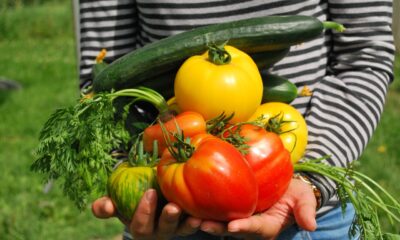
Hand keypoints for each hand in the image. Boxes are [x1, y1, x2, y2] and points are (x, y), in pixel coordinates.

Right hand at [92, 189, 202, 239]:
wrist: (152, 199)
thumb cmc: (132, 201)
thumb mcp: (118, 205)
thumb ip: (106, 207)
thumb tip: (105, 206)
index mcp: (141, 227)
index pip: (140, 224)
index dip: (144, 211)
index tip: (150, 192)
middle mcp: (159, 232)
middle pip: (164, 230)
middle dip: (168, 219)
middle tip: (173, 207)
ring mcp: (176, 229)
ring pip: (183, 230)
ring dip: (189, 224)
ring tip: (195, 217)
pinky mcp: (190, 224)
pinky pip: (198, 225)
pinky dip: (203, 220)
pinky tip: (208, 213)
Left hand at [199, 178, 317, 239]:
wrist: (285, 186)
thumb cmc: (295, 192)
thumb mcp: (304, 199)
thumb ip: (305, 210)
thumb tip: (311, 226)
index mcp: (268, 226)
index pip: (256, 228)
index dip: (245, 228)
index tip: (233, 227)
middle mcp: (250, 226)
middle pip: (232, 230)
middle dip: (218, 229)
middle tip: (202, 224)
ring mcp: (240, 218)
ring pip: (221, 222)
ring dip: (207, 221)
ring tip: (191, 217)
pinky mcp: (231, 209)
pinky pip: (218, 210)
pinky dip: (205, 209)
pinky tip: (191, 203)